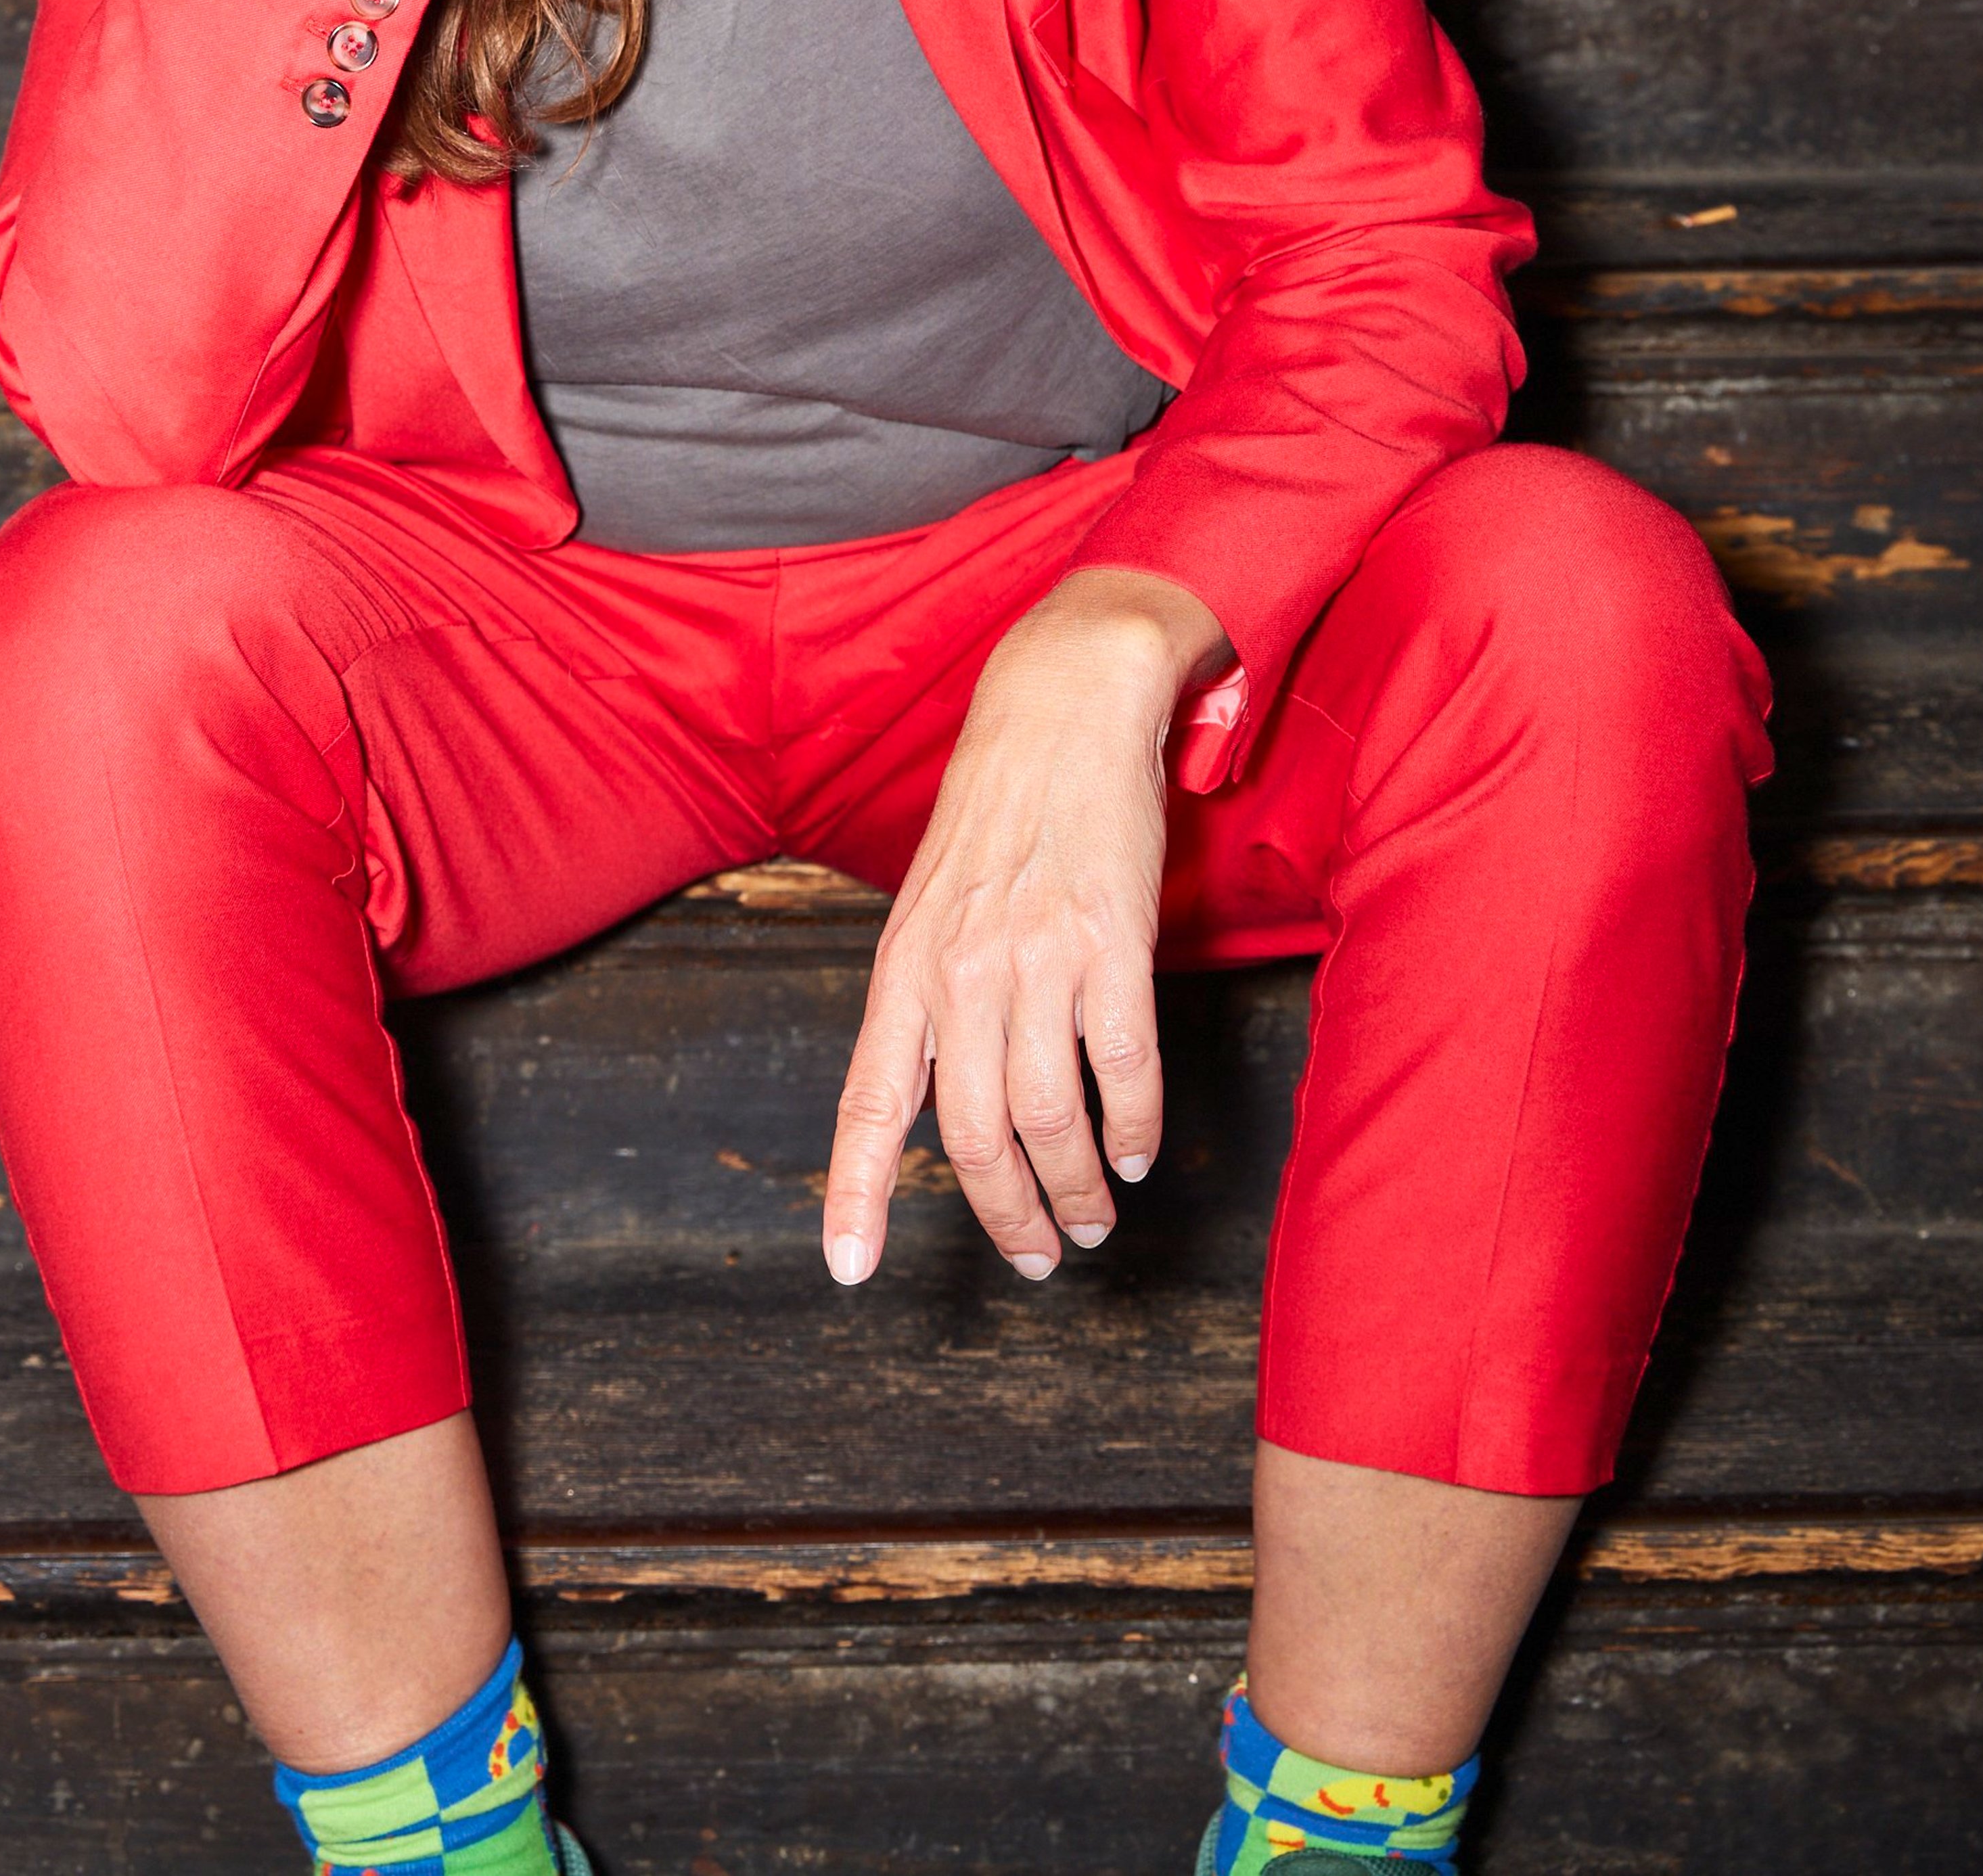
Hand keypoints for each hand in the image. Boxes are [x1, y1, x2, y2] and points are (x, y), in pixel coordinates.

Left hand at [821, 564, 1226, 1286]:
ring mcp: (1036, 959)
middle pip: (973, 1136)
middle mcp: (961, 972)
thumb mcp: (929, 905)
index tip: (849, 1271)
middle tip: (1036, 1256)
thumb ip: (928, 996)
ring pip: (1051, 1117)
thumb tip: (935, 1097)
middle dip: (1006, 1215)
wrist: (1060, 711)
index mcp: (904, 968)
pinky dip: (1132, 1128)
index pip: (869, 1102)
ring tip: (1091, 1219)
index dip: (856, 1193)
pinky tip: (1134, 1151)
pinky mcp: (1110, 943)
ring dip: (1075, 1188)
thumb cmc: (996, 813)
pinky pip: (1122, 1069)